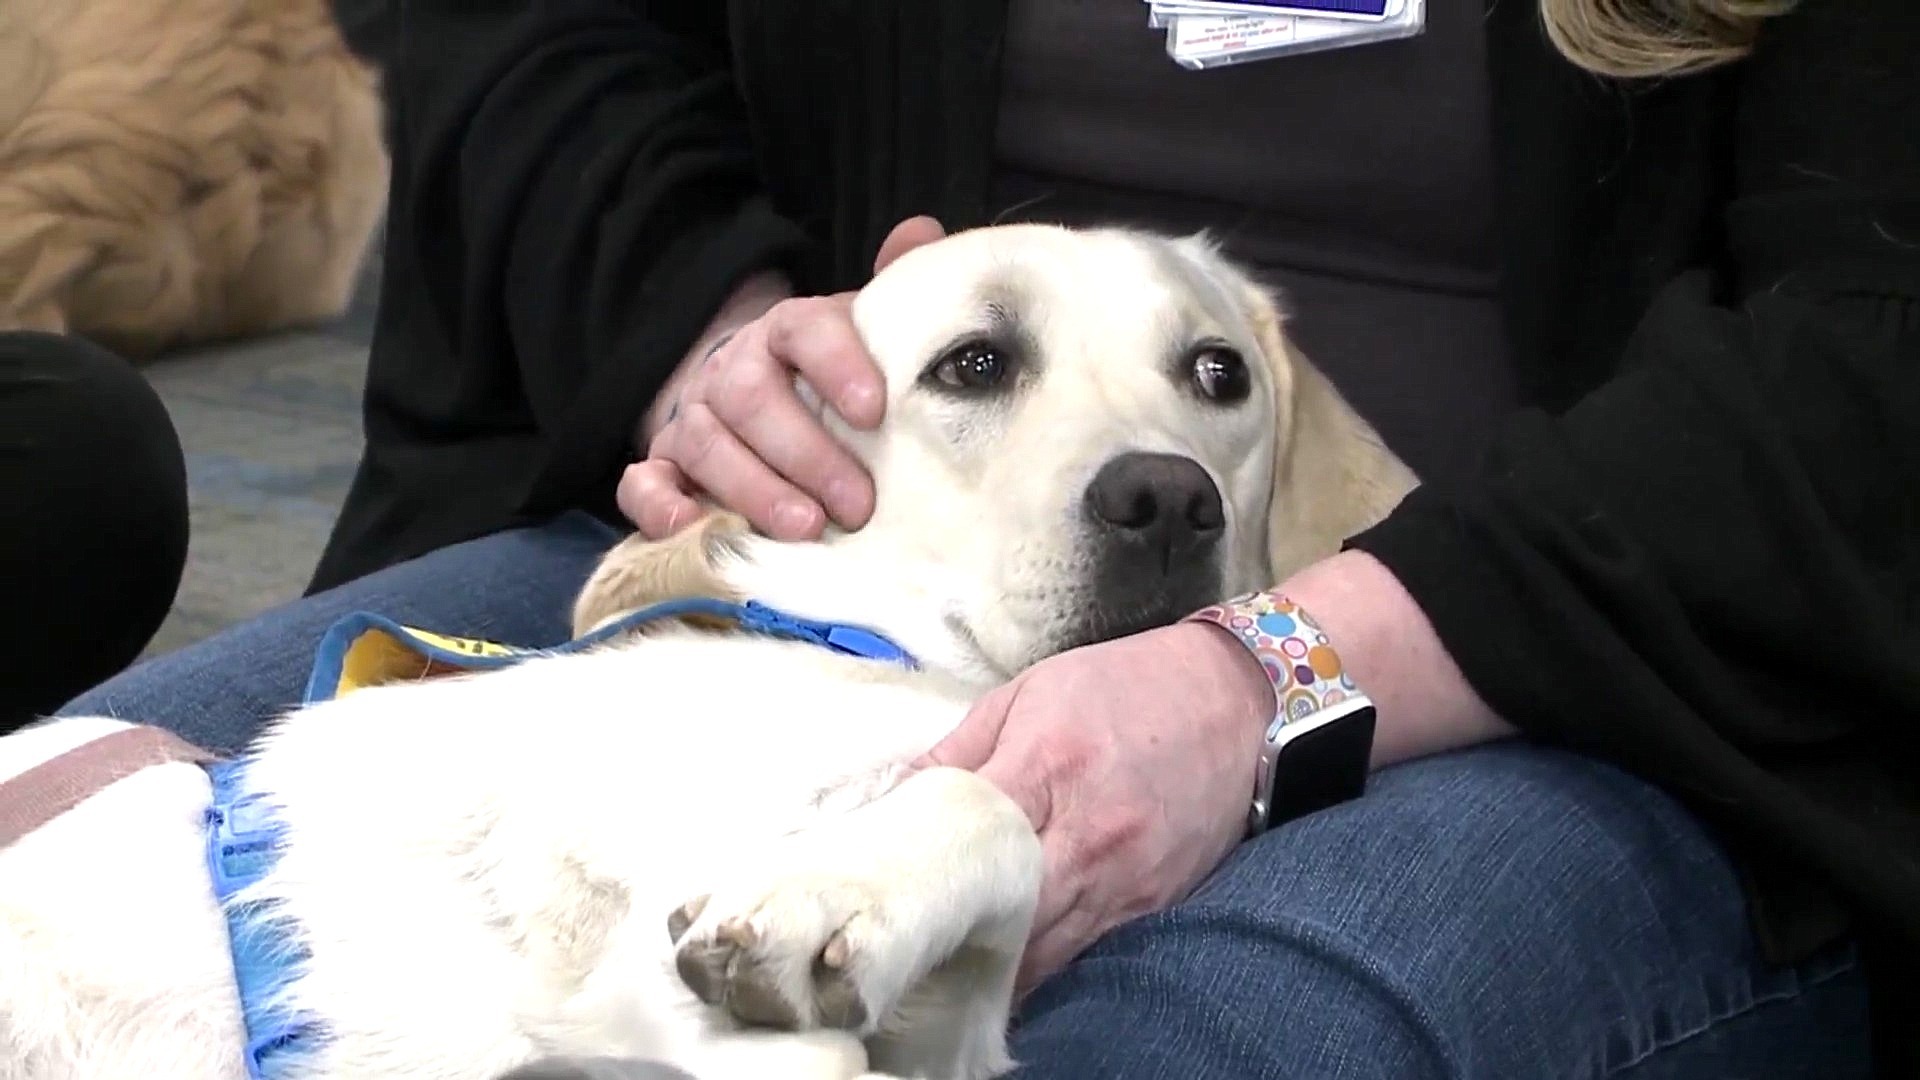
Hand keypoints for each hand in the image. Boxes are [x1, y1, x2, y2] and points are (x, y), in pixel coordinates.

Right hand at [619, 216, 947, 540]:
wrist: (758, 394)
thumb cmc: (829, 380)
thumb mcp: (867, 335)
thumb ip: (896, 290)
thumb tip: (922, 232)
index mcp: (787, 331)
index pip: (806, 331)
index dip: (837, 365)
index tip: (874, 408)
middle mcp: (733, 370)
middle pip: (753, 400)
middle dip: (806, 454)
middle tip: (856, 503)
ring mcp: (692, 418)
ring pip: (708, 445)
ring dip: (755, 490)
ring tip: (806, 529)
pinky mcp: (663, 466)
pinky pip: (642, 483)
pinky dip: (659, 506)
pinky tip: (692, 528)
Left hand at [913, 621, 1274, 989]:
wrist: (1238, 700)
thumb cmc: (1127, 687)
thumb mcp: (1029, 693)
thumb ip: (960, 750)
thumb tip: (897, 798)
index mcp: (1048, 765)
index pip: (967, 839)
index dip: (922, 867)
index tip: (892, 881)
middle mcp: (1090, 832)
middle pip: (1003, 915)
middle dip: (957, 933)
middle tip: (920, 934)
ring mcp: (1127, 878)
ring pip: (1045, 954)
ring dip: (1000, 963)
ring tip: (961, 955)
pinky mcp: (1156, 904)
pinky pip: (1090, 953)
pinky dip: (1051, 959)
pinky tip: (1022, 953)